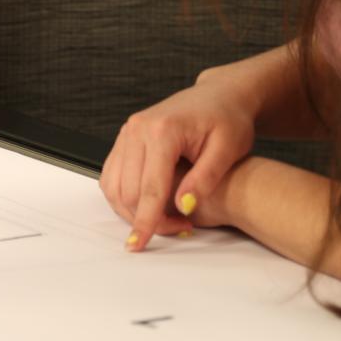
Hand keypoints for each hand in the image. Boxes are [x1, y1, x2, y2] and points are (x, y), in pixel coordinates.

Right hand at [99, 69, 257, 250]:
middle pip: (128, 190)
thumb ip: (204, 179)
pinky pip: (112, 175)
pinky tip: (149, 204)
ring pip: (114, 186)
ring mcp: (128, 132)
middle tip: (181, 226)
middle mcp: (138, 129)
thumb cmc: (228, 119)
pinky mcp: (125, 138)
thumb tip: (183, 207)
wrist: (220, 96)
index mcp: (163, 130)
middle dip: (147, 218)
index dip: (147, 220)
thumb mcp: (228, 149)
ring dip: (132, 210)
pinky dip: (124, 197)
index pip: (150, 187)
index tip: (140, 245)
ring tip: (167, 217)